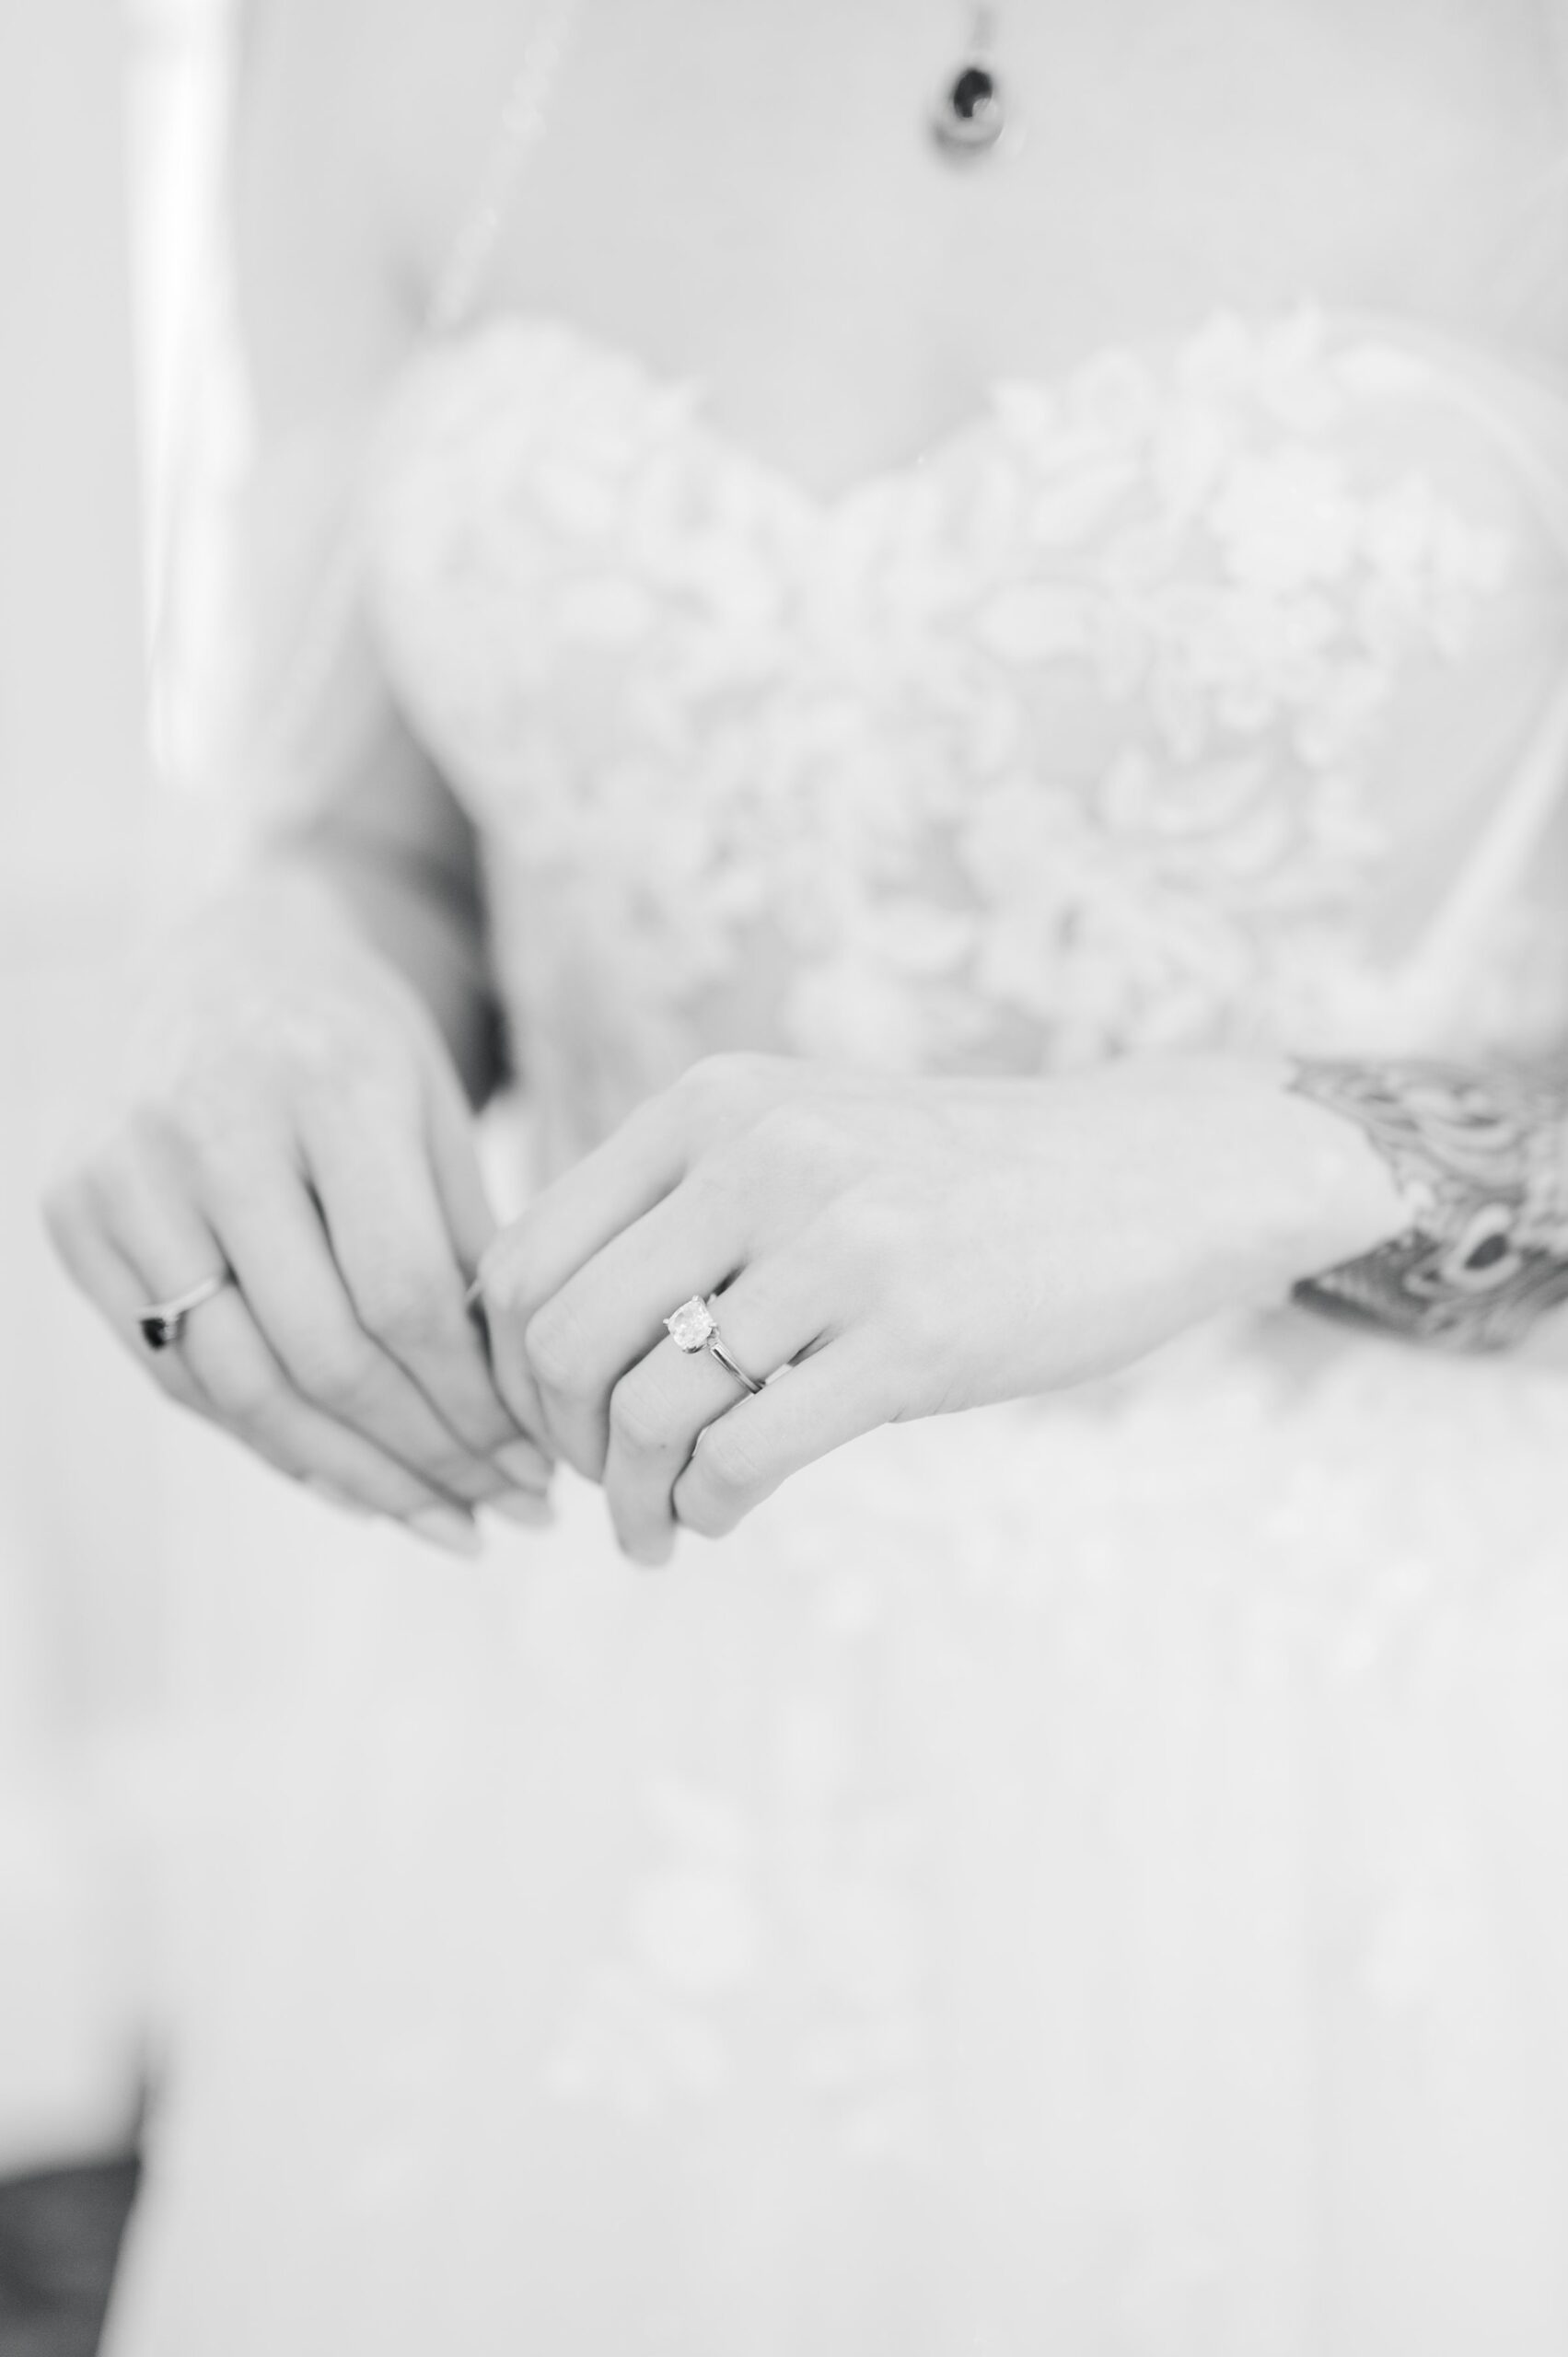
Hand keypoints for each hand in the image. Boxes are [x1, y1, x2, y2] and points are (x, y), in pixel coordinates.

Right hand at [44, 871, 551, 1552]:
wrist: (228, 960)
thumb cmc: (361, 1048)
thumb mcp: (440, 1113)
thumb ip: (472, 1251)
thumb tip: (527, 1422)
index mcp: (328, 1087)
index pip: (401, 1294)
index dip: (471, 1403)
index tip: (537, 1465)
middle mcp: (209, 1128)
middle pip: (321, 1353)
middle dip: (426, 1458)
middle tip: (506, 1515)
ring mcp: (123, 1173)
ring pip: (240, 1386)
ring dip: (353, 1479)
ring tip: (444, 1522)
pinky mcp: (73, 1212)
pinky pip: (178, 1373)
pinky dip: (271, 1444)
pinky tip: (355, 1483)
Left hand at [478, 1051, 1400, 1564]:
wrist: (1153, 1171)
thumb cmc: (956, 1178)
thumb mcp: (803, 1136)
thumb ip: (680, 1203)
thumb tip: (535, 1337)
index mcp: (709, 1105)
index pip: (524, 1256)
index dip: (505, 1369)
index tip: (548, 1423)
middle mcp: (757, 1156)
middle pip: (560, 1341)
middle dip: (555, 1444)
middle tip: (598, 1487)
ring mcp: (836, 1244)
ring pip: (643, 1412)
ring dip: (629, 1501)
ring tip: (654, 1529)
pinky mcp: (910, 1337)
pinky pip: (741, 1457)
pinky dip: (707, 1511)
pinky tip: (723, 1517)